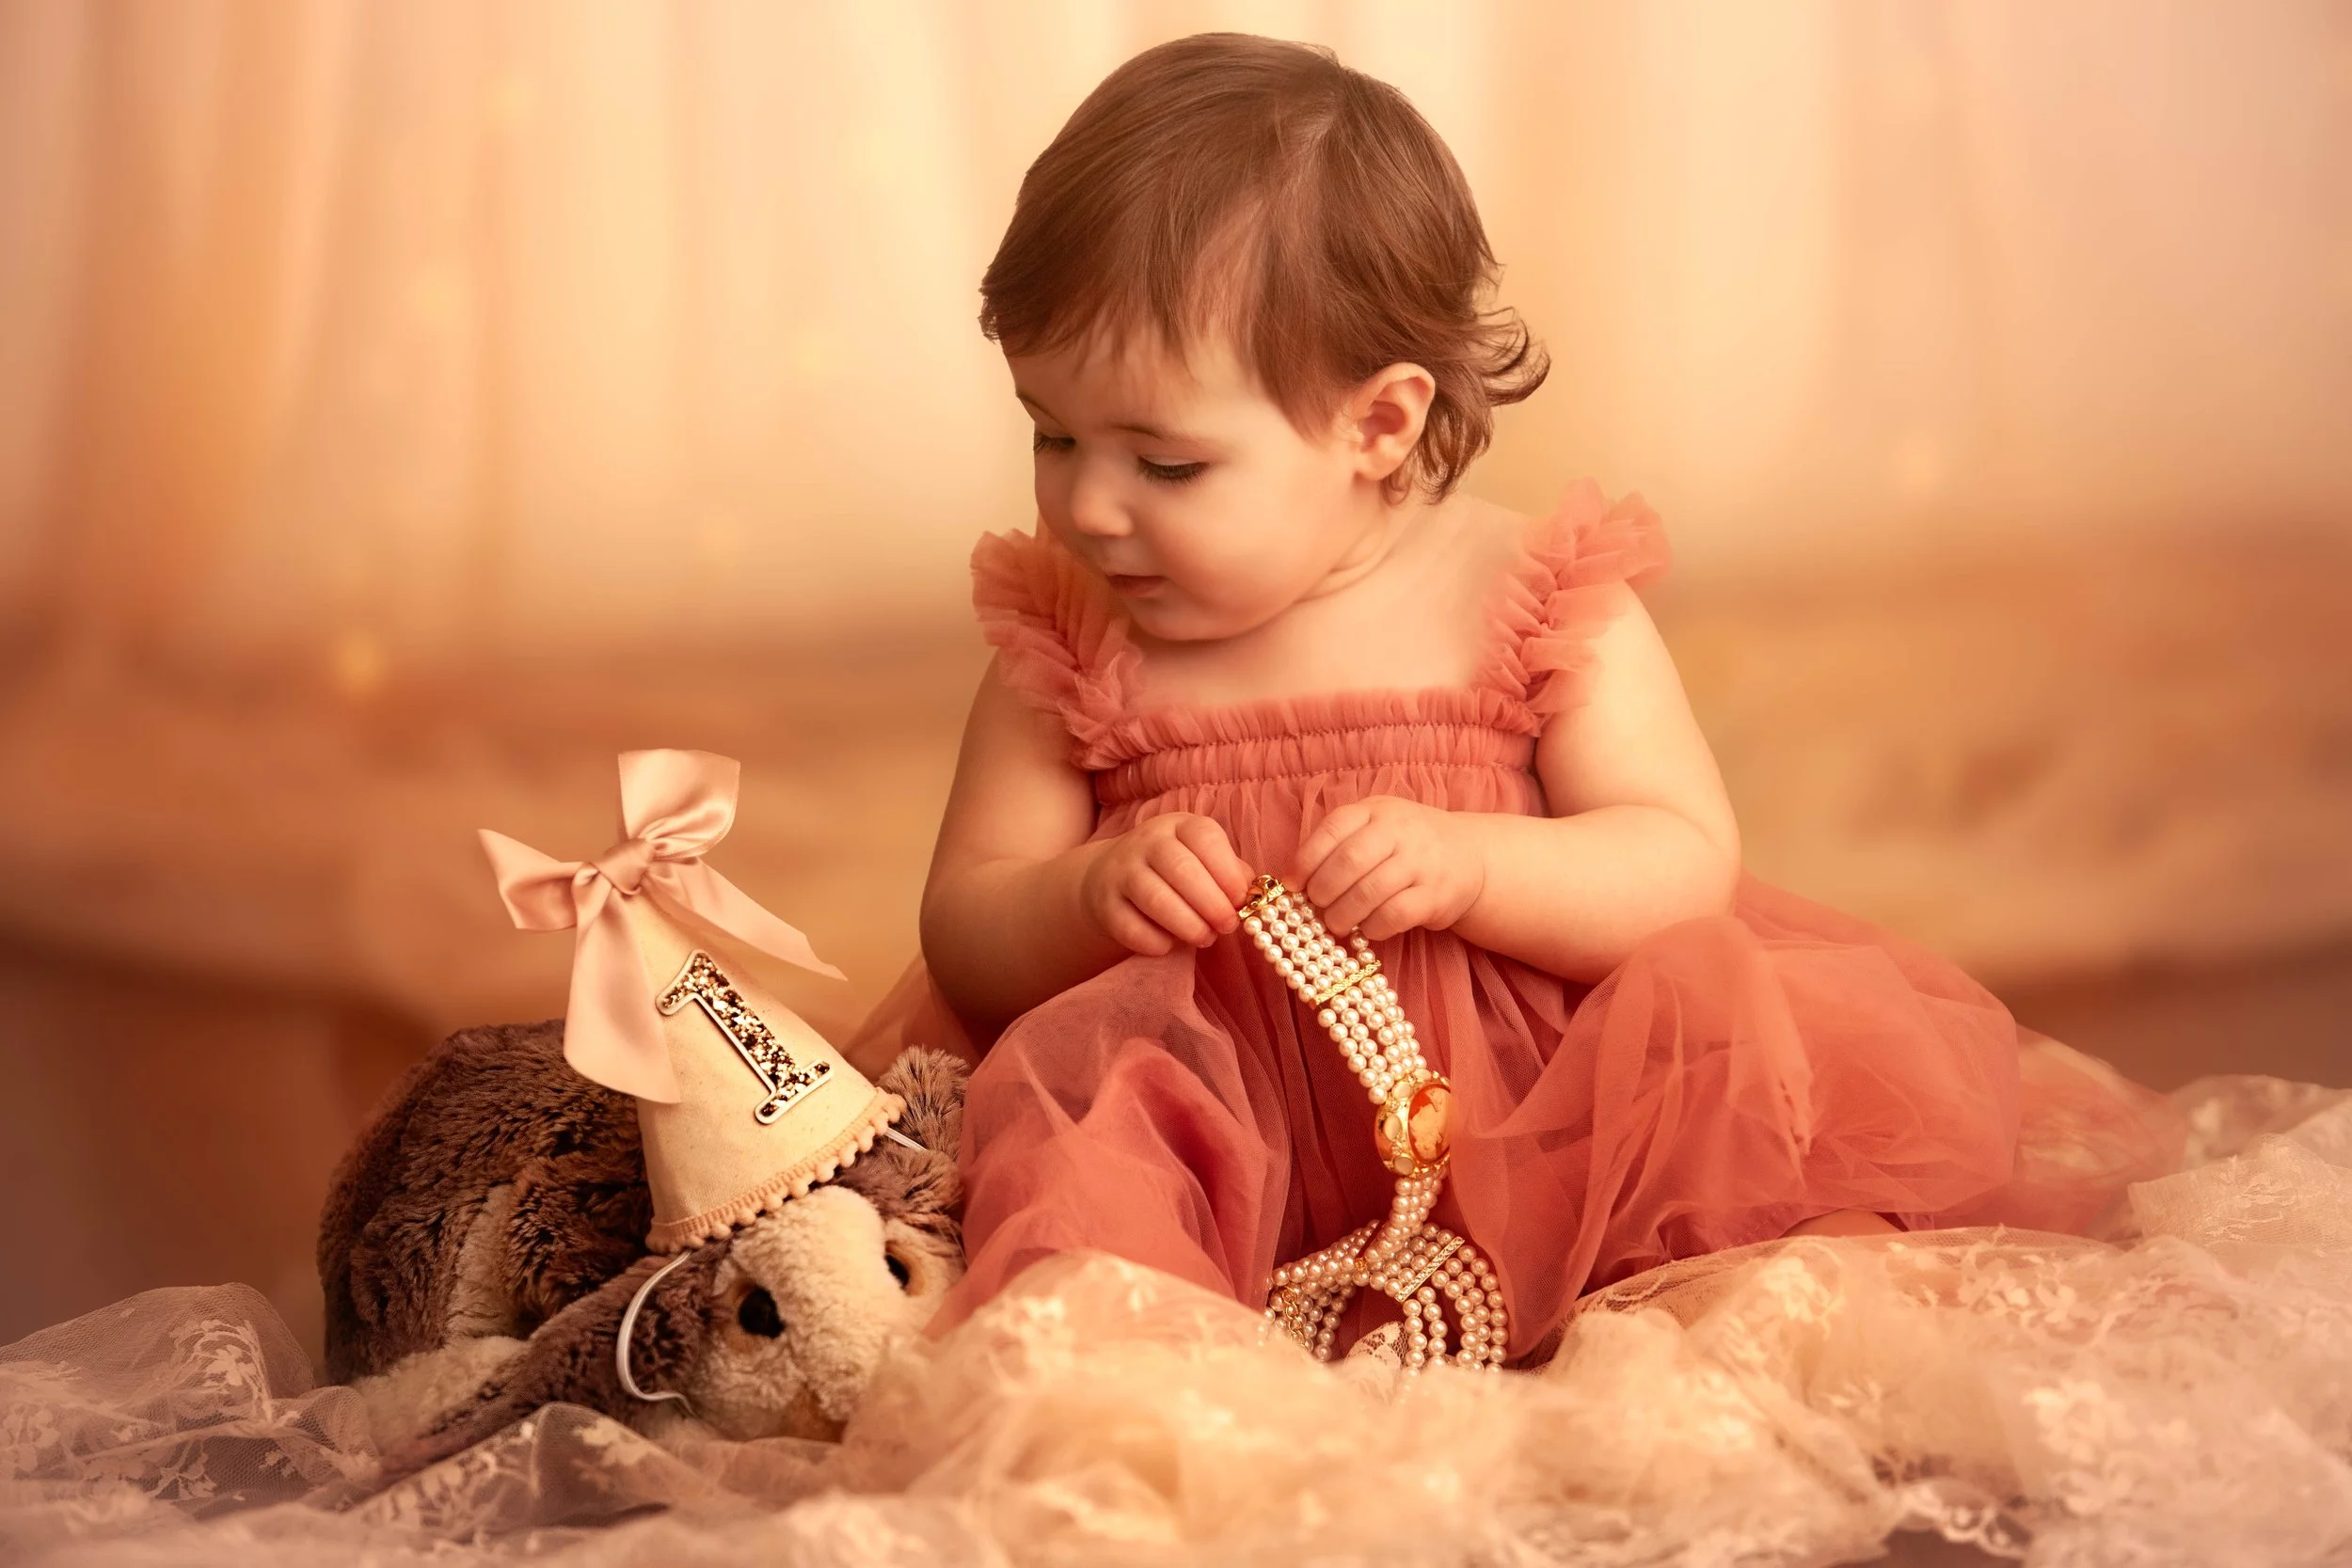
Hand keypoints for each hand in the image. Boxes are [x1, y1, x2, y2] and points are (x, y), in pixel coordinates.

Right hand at [1080, 813, 1252, 956]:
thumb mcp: (1203, 860)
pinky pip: (1133, 928)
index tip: (1241, 900)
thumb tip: (1255, 896)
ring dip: (1188, 926)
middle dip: (1212, 905)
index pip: (1205, 838)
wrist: (1109, 877)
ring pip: (1156, 899)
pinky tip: (1170, 945)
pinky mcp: (1105, 904)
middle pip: (1181, 870)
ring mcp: (1121, 871)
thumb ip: (1232, 874)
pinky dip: (1158, 943)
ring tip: (1204, 938)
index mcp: (1179, 826)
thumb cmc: (1174, 872)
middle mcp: (1147, 841)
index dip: (1228, 872)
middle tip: (1227, 926)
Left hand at [1294, 796, 1485, 940]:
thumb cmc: (1406, 845)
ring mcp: (1421, 862)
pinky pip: (1394, 915)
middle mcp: (1401, 831)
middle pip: (1349, 862)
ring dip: (1343, 914)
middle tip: (1316, 906)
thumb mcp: (1376, 827)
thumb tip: (1294, 881)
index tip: (1292, 884)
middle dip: (1323, 891)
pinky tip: (1367, 928)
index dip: (1306, 859)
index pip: (1333, 829)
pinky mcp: (1436, 895)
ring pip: (1369, 892)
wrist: (1469, 856)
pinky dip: (1372, 927)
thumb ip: (1339, 845)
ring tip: (1335, 923)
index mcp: (1377, 810)